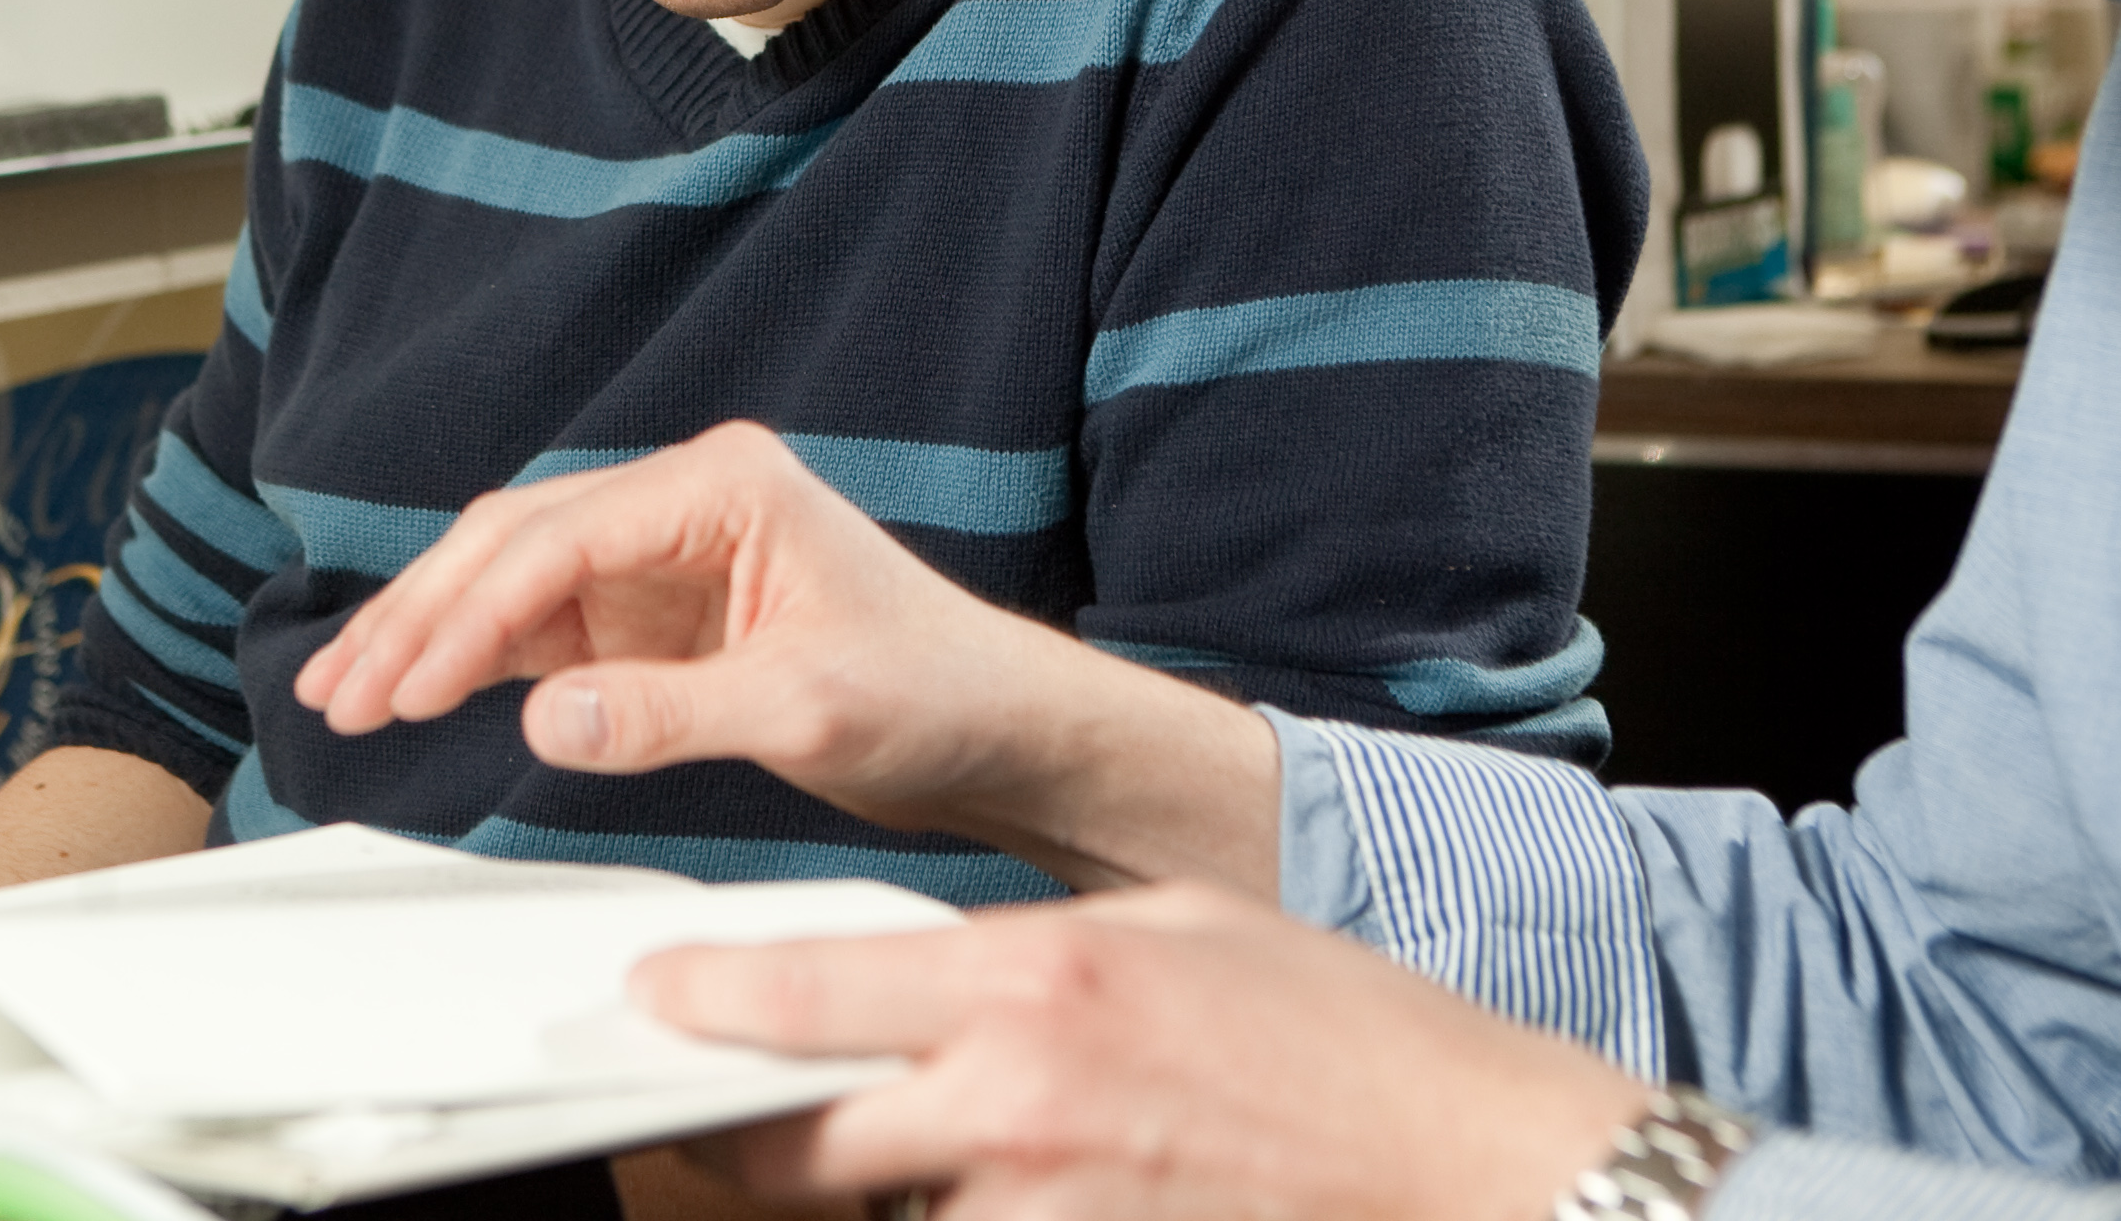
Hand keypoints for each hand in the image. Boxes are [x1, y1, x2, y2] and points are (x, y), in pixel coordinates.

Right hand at [292, 422, 1285, 891]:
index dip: (469, 619)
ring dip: (428, 633)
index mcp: (723, 484)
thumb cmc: (937, 695)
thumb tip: (543, 718)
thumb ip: (670, 714)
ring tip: (346, 694)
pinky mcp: (659, 611)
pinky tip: (415, 691)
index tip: (408, 689)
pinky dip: (472, 656)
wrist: (1002, 728)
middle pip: (512, 540)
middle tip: (343, 693)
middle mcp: (684, 500)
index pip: (559, 541)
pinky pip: (541, 623)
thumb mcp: (805, 711)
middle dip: (419, 617)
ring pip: (510, 576)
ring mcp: (666, 553)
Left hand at [640, 882, 1655, 1220]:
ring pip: (881, 1216)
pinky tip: (1028, 1181)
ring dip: (877, 1189)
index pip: (807, 994)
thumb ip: (1025, 955)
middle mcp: (1017, 1104)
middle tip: (720, 1110)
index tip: (653, 1000)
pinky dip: (962, 1218)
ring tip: (955, 1139)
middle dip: (739, 1135)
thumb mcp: (1166, 929)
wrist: (1467, 1161)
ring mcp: (1043, 1211)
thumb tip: (919, 981)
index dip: (706, 1001)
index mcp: (1032, 981)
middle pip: (796, 1148)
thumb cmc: (1340, 1034)